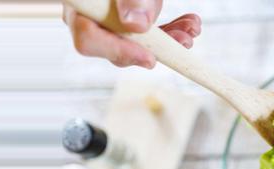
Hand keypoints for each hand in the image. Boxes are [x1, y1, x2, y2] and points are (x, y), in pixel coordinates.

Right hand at [63, 0, 200, 68]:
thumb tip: (135, 25)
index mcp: (81, 4)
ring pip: (137, 43)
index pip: (88, 39)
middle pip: (116, 47)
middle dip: (154, 47)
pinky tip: (190, 22)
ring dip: (170, 40)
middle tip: (184, 40)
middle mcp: (90, 16)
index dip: (119, 51)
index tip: (150, 57)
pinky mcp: (126, 18)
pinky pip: (147, 33)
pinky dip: (171, 30)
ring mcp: (108, 19)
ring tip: (192, 28)